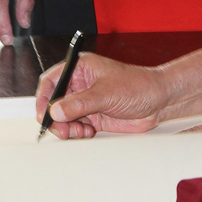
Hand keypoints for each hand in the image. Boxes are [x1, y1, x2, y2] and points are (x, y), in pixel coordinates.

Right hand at [35, 52, 168, 138]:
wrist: (158, 101)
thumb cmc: (137, 85)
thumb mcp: (105, 93)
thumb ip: (79, 103)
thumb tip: (56, 111)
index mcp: (80, 68)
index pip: (52, 80)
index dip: (44, 98)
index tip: (43, 114)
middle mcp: (81, 84)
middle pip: (55, 102)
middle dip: (56, 118)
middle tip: (62, 130)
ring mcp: (87, 101)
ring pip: (65, 118)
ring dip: (67, 128)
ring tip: (80, 132)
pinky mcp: (94, 116)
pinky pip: (77, 127)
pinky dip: (78, 133)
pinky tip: (88, 133)